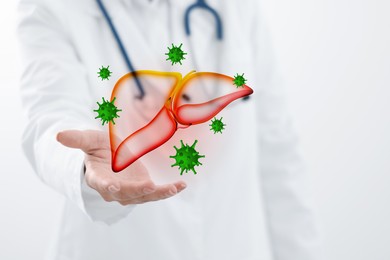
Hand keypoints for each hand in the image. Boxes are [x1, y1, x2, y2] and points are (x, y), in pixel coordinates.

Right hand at [57, 130, 186, 204]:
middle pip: (125, 194)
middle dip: (137, 191)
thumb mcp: (89, 140)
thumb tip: (58, 135)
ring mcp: (129, 191)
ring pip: (143, 197)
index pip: (101, 184)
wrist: (108, 158)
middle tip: (149, 186)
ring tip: (173, 188)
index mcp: (98, 176)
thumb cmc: (97, 148)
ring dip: (158, 194)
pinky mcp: (142, 189)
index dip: (107, 186)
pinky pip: (155, 193)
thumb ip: (78, 139)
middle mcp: (113, 188)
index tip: (113, 186)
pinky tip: (180, 186)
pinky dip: (167, 191)